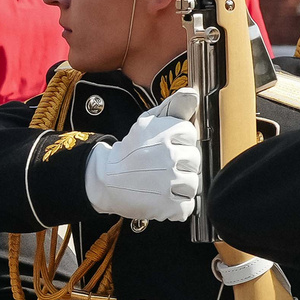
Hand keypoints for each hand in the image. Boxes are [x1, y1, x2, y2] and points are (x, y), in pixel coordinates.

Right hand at [84, 87, 201, 220]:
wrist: (105, 179)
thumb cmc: (130, 151)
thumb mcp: (147, 123)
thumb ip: (173, 107)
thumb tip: (192, 93)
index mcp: (166, 134)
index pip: (190, 134)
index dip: (178, 141)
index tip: (162, 146)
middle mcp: (169, 157)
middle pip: (194, 160)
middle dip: (179, 163)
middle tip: (159, 166)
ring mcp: (170, 182)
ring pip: (193, 184)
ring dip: (179, 185)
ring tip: (160, 182)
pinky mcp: (168, 205)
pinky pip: (187, 206)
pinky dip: (176, 206)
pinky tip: (161, 197)